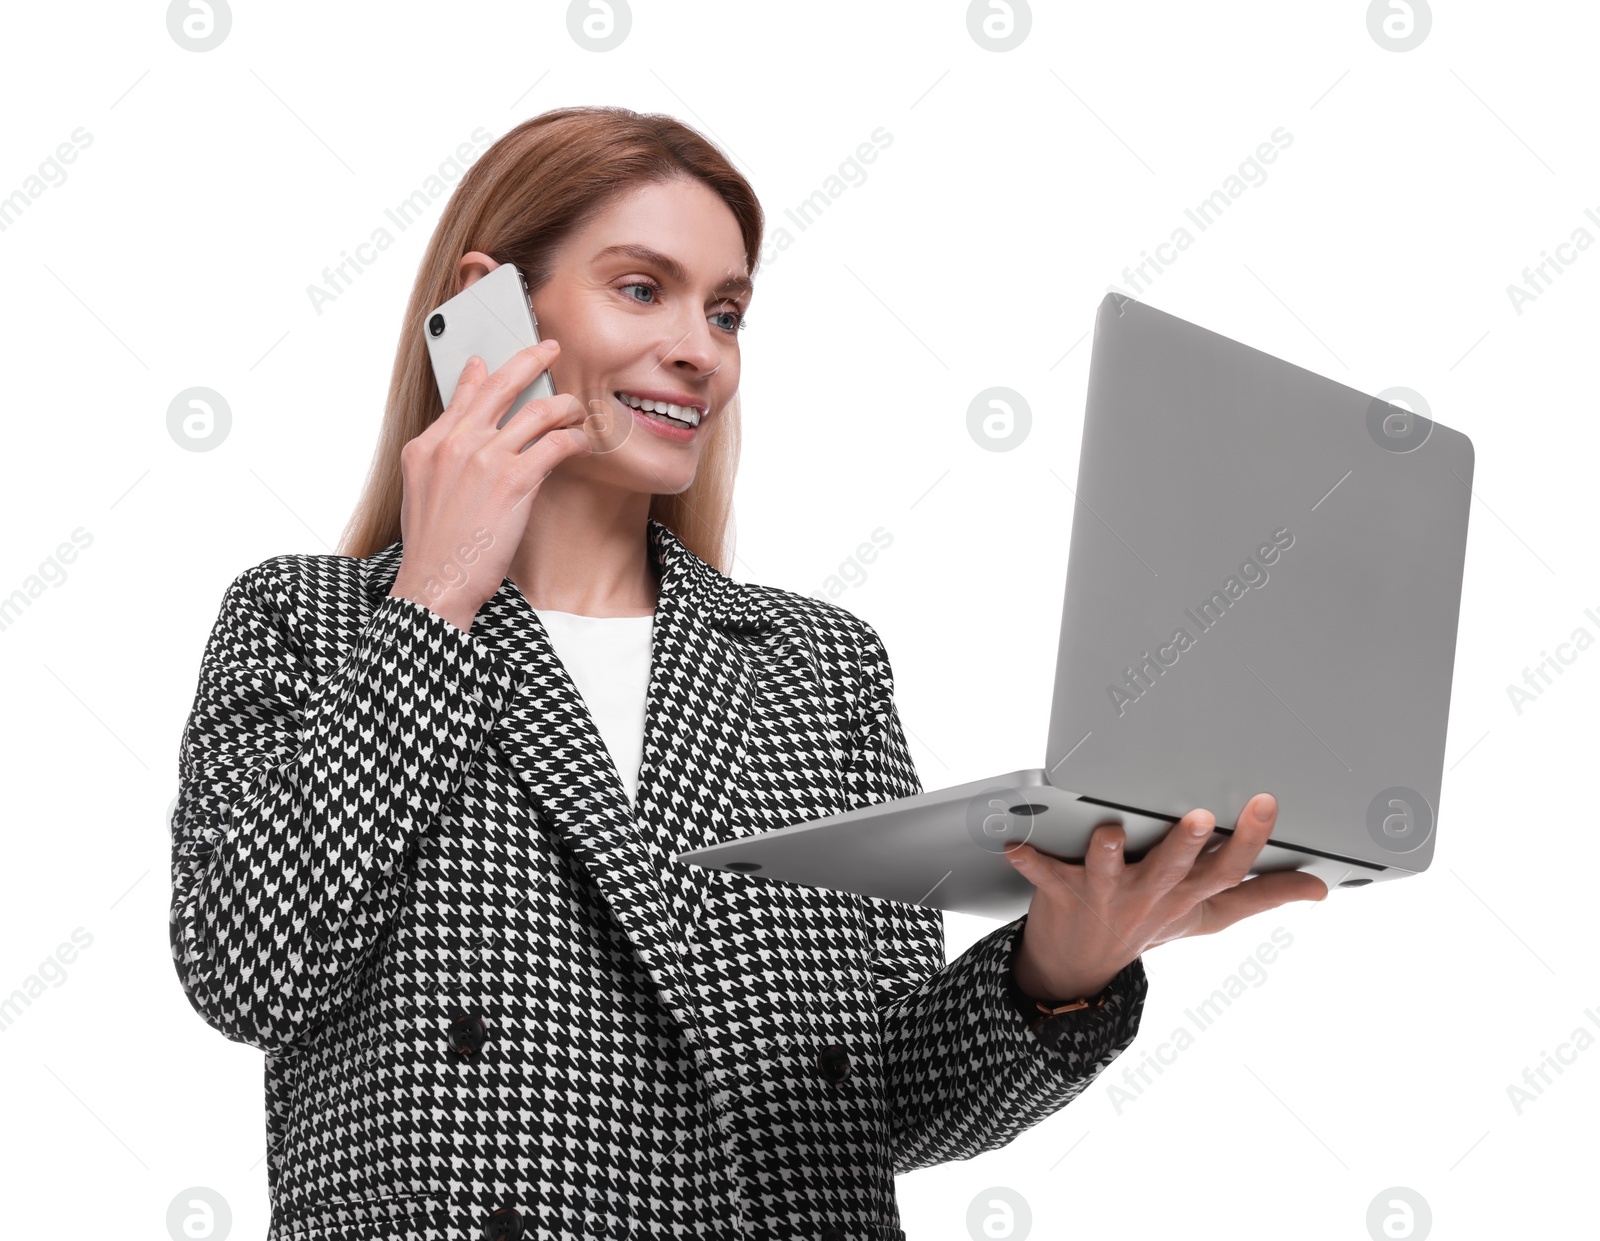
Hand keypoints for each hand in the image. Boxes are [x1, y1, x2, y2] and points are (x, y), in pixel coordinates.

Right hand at [389, 341, 594, 631]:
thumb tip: (455, 431)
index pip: (463, 396)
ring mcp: (484, 458)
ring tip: (579, 410)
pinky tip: (583, 445)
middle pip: (500, 386)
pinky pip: (555, 443)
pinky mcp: (513, 479)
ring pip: (537, 411)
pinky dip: (575, 439)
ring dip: (565, 406)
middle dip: (531, 359)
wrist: (435, 582)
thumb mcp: (421, 493)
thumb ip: (439, 456)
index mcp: (427, 446)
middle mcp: (454, 444)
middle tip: (552, 347)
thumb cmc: (434, 548)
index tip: (496, 358)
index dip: (485, 373)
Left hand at [1002, 792, 1328, 1002]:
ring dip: (1108, 851)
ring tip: (1109, 830)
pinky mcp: (1062, 892)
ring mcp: (1105, 895)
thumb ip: (1262, 897)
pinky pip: (1043, 874)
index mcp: (1187, 896)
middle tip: (1201, 816)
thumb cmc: (1148, 925)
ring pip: (1110, 870)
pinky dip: (1029, 860)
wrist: (1078, 966)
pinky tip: (1015, 842)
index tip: (1264, 802)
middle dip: (1185, 844)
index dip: (1250, 839)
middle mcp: (1150, 895)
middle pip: (1173, 870)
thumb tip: (1319, 888)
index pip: (1227, 871)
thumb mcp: (1209, 916)